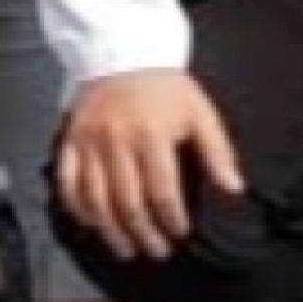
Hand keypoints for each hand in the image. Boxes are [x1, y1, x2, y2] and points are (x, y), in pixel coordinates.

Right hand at [54, 68, 240, 262]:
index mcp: (151, 135)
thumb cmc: (165, 86)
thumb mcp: (200, 112)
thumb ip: (217, 152)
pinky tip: (91, 223)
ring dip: (111, 230)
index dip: (172, 218)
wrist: (123, 51)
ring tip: (126, 249)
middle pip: (128, 201)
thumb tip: (234, 188)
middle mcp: (116, 141)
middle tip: (158, 251)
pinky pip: (68, 181)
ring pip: (96, 198)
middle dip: (144, 233)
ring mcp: (89, 142)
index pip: (162, 190)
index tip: (180, 232)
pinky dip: (77, 207)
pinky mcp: (71, 140)